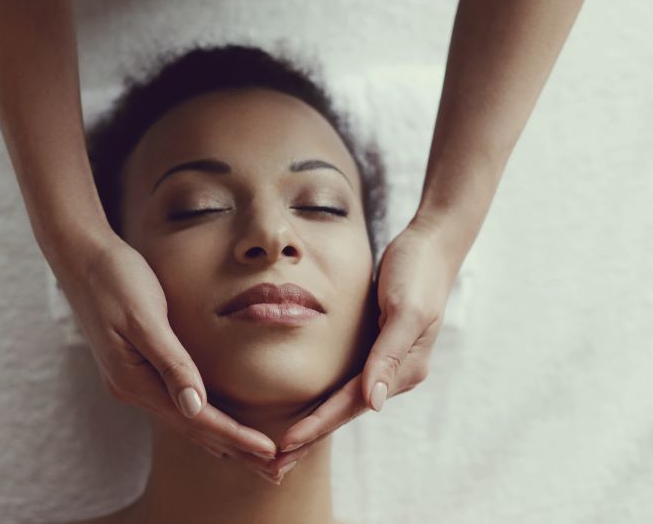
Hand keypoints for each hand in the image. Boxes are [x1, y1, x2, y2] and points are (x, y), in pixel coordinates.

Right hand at [51, 230, 278, 476]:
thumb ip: (170, 363)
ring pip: (184, 420)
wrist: (81, 257)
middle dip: (234, 449)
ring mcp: (131, 380)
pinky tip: (216, 422)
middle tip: (273, 469)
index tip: (269, 451)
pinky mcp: (135, 367)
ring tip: (253, 456)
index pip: (196, 420)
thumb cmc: (115, 279)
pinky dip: (202, 417)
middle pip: (192, 429)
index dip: (235, 436)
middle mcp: (131, 389)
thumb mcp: (144, 318)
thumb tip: (194, 408)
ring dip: (219, 438)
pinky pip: (175, 402)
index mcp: (134, 380)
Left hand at [269, 214, 458, 477]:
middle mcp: (397, 372)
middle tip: (277, 463)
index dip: (319, 424)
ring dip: (318, 422)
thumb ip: (389, 355)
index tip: (288, 443)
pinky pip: (349, 380)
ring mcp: (388, 361)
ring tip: (287, 444)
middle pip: (347, 410)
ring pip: (346, 400)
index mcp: (405, 368)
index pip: (352, 404)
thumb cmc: (417, 272)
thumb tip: (374, 402)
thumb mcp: (406, 309)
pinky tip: (310, 407)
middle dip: (313, 435)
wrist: (430, 245)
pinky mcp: (378, 347)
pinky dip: (328, 398)